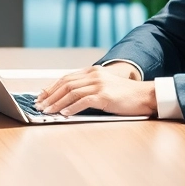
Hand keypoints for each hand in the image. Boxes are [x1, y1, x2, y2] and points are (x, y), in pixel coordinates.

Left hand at [34, 64, 155, 117]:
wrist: (145, 95)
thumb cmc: (125, 95)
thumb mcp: (105, 85)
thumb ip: (89, 87)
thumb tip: (68, 99)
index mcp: (92, 71)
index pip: (66, 78)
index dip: (51, 88)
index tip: (41, 97)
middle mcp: (94, 75)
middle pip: (65, 84)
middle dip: (50, 96)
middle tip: (39, 106)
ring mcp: (99, 84)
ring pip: (71, 92)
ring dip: (57, 103)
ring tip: (48, 111)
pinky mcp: (105, 95)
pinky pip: (83, 101)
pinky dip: (71, 108)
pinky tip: (64, 114)